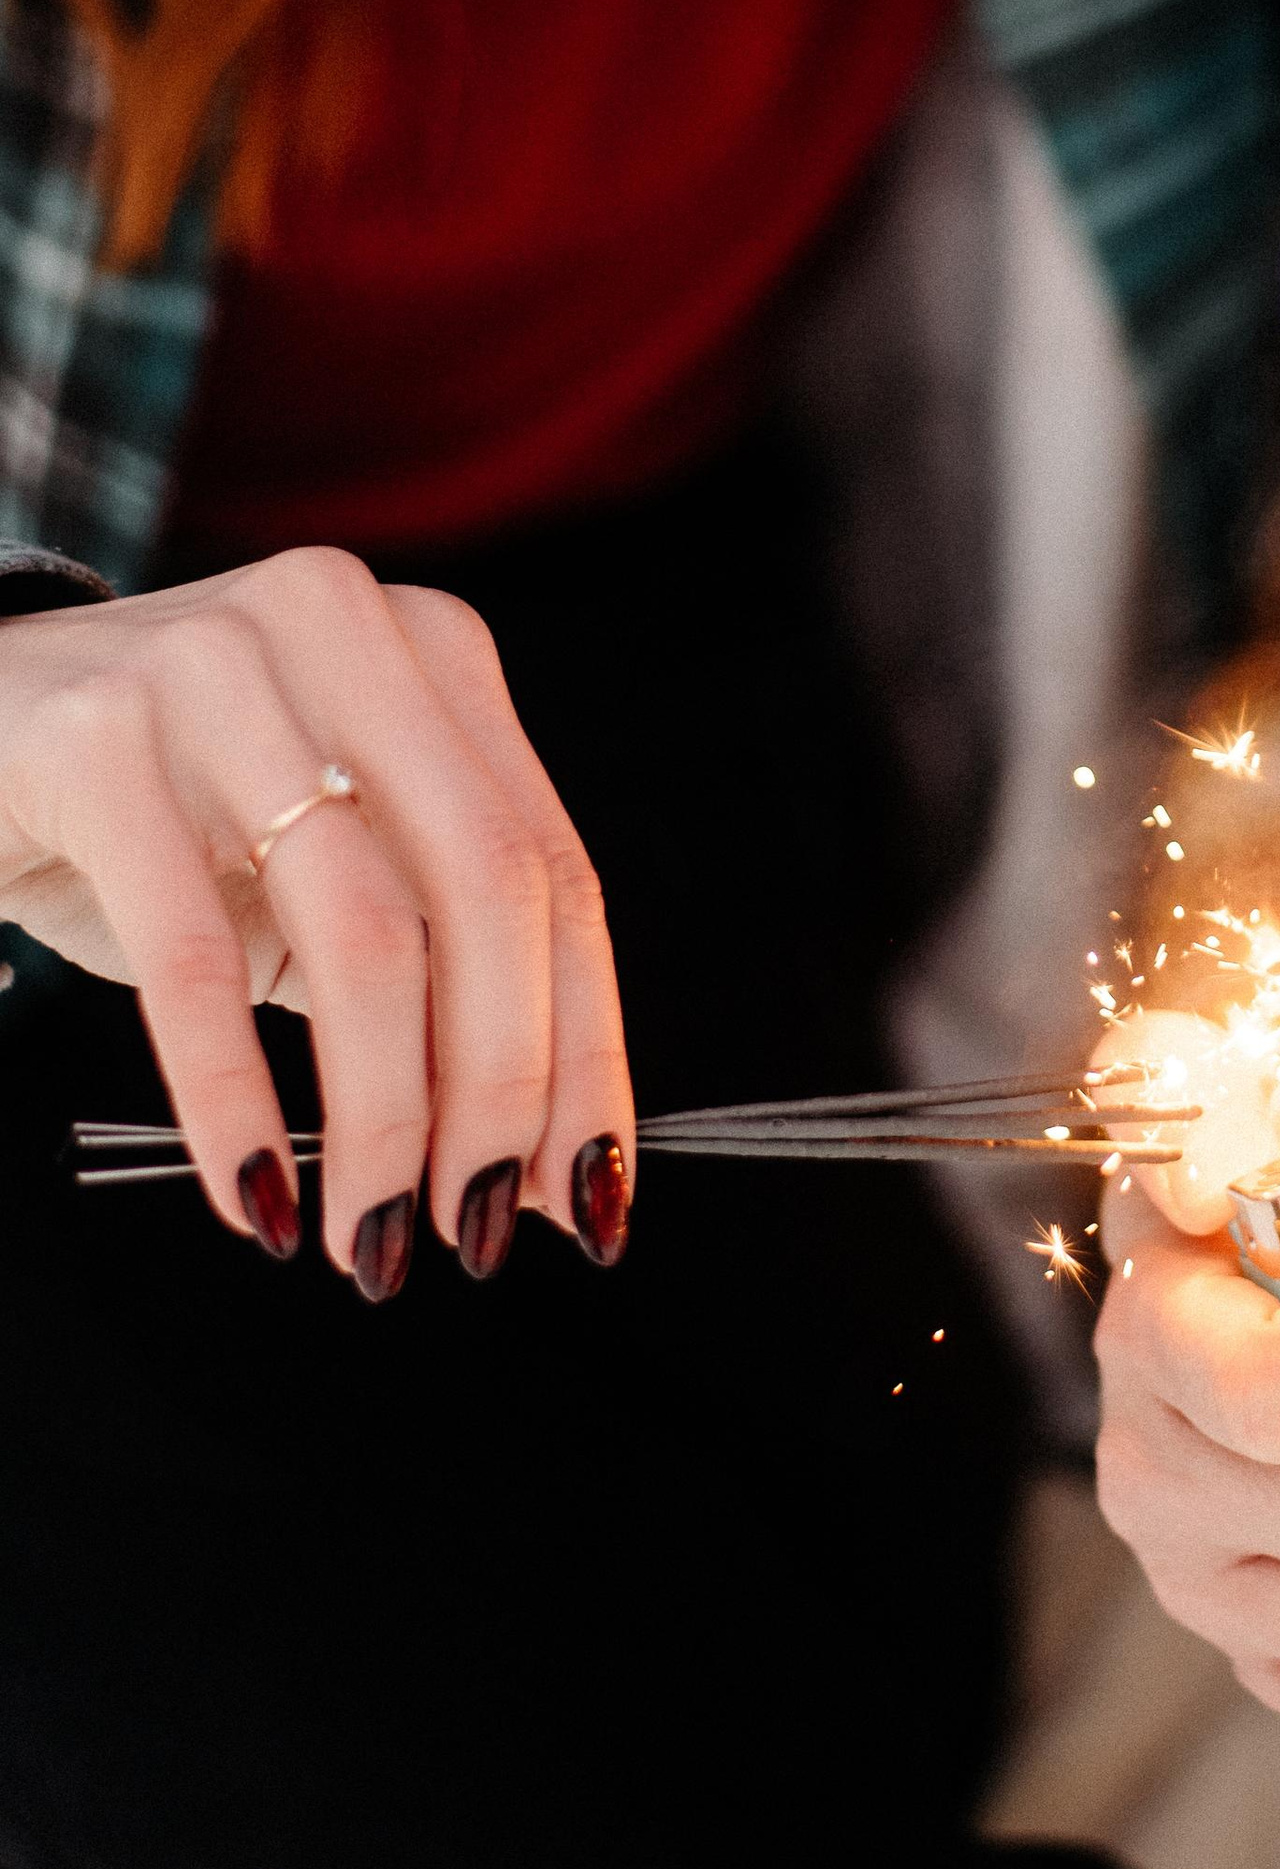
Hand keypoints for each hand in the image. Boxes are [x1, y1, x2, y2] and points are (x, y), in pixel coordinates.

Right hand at [0, 551, 631, 1287]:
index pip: (557, 869)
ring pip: (364, 932)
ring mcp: (222, 668)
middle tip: (482, 1230)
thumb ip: (434, 973)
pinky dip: (235, 1101)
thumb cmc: (162, 823)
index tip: (591, 1194)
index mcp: (436, 654)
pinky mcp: (98, 737)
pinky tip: (255, 1199)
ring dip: (385, 1118)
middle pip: (489, 892)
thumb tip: (547, 1165)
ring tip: (372, 1237)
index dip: (587, 1045)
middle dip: (502, 1089)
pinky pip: (192, 958)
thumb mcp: (318, 873)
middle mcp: (347, 630)